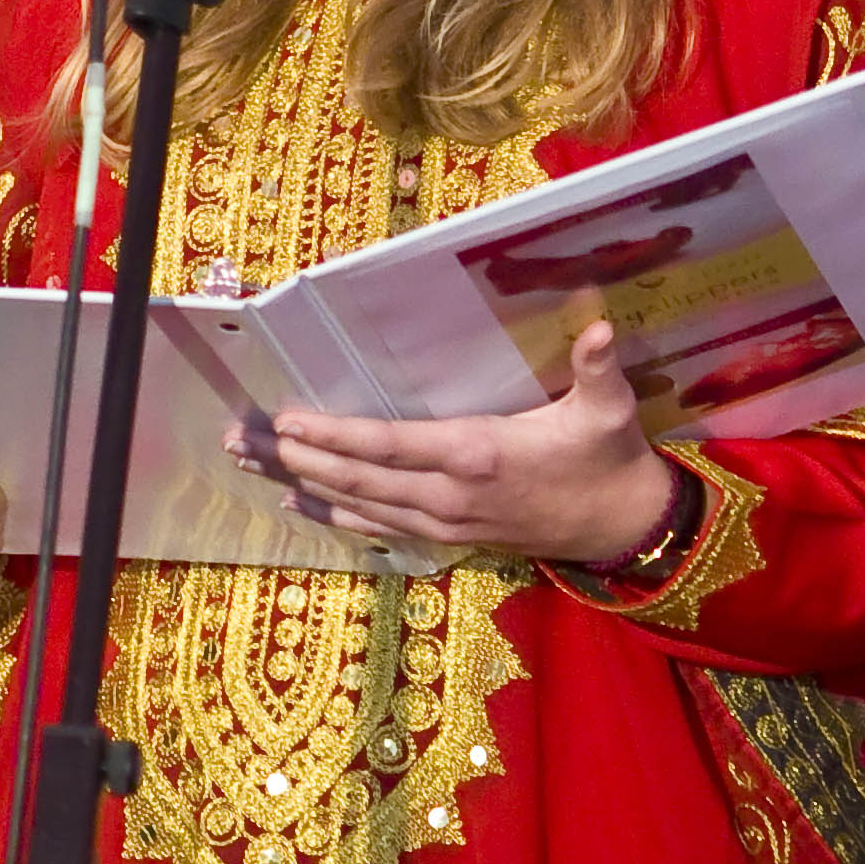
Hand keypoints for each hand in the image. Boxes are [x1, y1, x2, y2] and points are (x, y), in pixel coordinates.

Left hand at [230, 319, 672, 563]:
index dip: (334, 436)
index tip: (288, 420)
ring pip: (356, 504)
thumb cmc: (608, 460)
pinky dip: (333, 516)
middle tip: (241, 441)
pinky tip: (297, 505)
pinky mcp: (446, 536)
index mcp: (475, 455)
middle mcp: (447, 494)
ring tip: (251, 464)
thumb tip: (600, 327)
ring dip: (300, 484)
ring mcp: (443, 521)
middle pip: (354, 478)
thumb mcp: (608, 411)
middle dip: (294, 459)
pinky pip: (377, 527)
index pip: (387, 446)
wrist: (623, 527)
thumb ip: (597, 368)